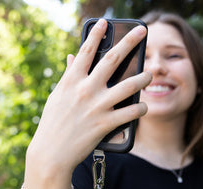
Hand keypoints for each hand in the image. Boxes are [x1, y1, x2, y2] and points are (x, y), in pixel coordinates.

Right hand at [27, 19, 151, 175]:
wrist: (51, 152)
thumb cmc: (53, 124)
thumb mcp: (58, 96)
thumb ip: (68, 76)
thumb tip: (72, 57)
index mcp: (72, 81)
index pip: (86, 50)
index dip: (97, 33)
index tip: (106, 22)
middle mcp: (86, 89)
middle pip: (112, 59)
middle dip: (129, 42)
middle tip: (141, 31)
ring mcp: (97, 106)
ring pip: (128, 85)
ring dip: (143, 78)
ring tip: (151, 74)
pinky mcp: (106, 123)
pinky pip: (130, 113)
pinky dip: (140, 109)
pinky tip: (144, 107)